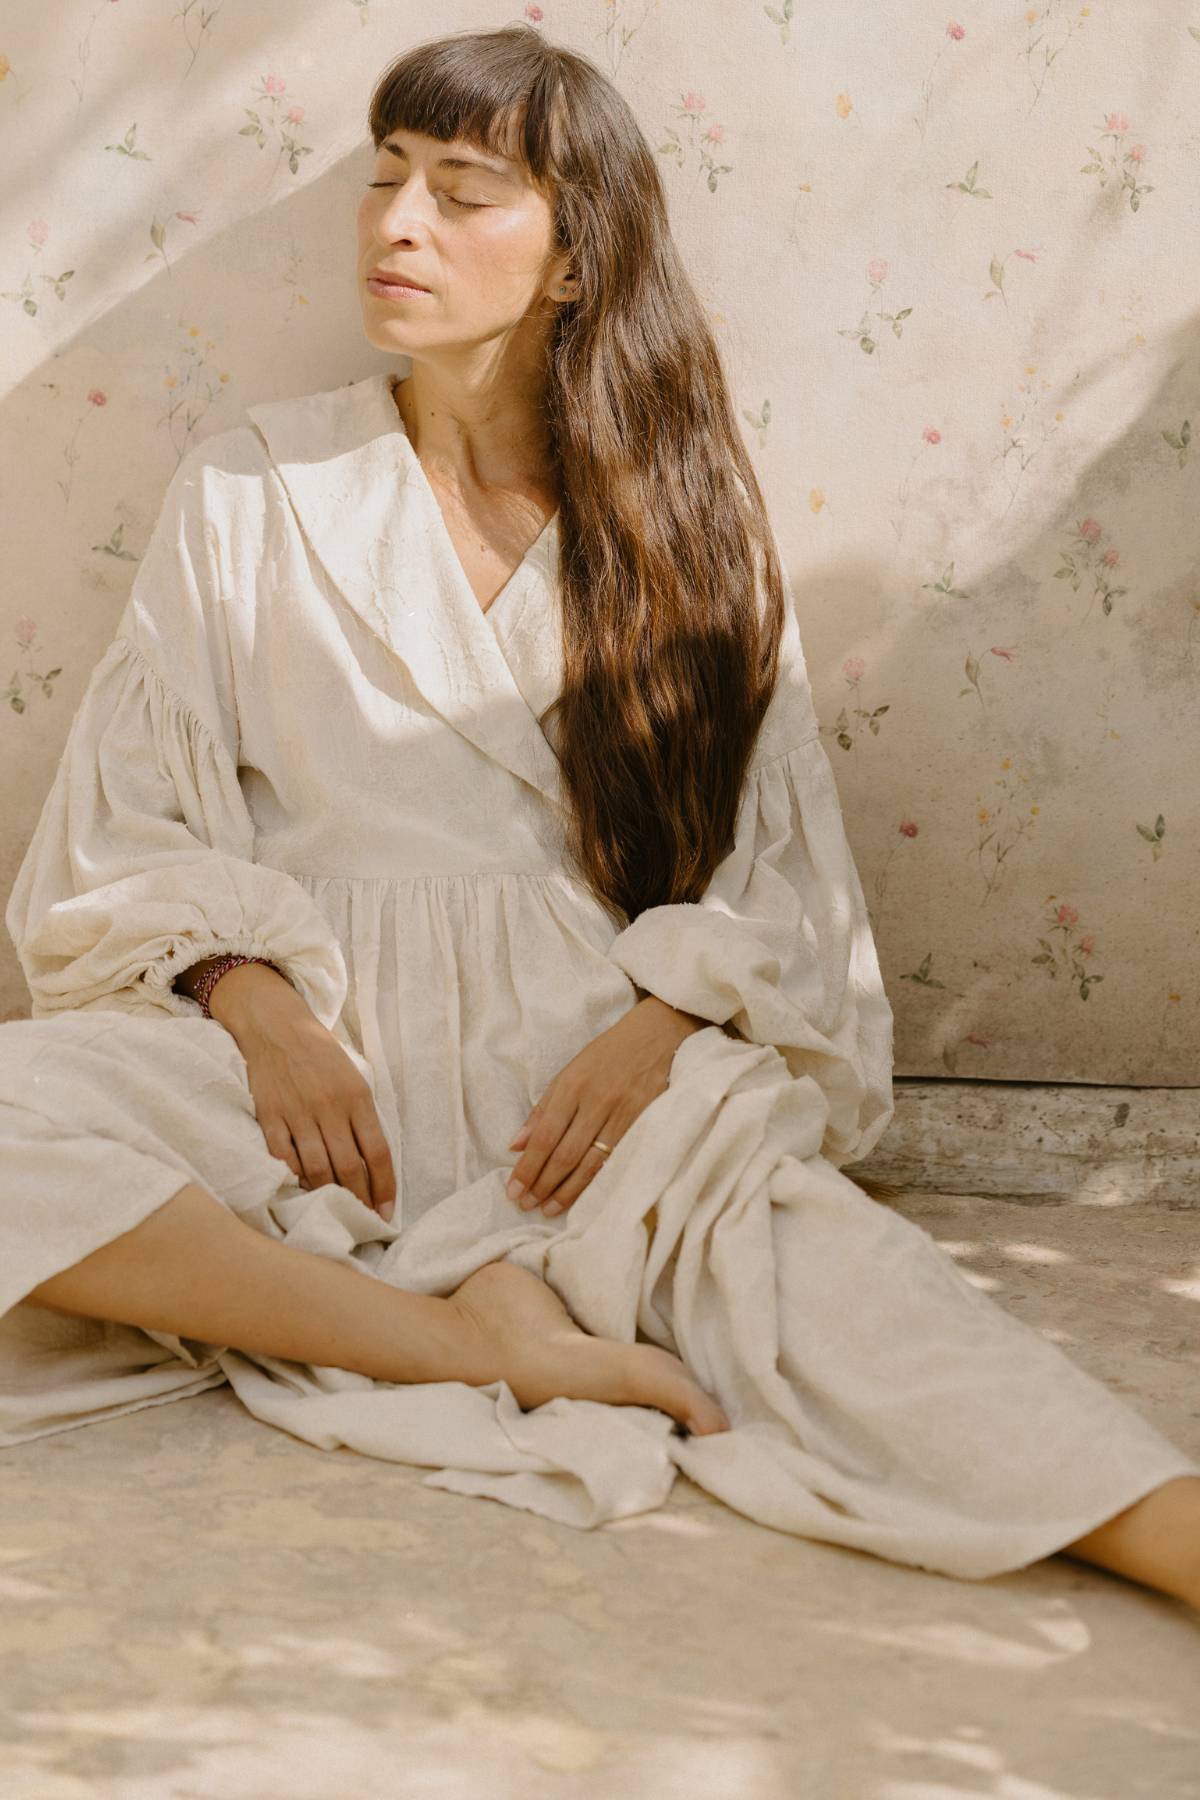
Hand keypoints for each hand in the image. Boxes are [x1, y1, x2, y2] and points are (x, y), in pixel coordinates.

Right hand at [211, 964, 396, 1219]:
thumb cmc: (321, 1054)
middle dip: (359, 1200)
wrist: (275, 1025)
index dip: (384, 1187)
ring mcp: (297, 1112)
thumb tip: (372, 1163)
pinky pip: (283, 1158)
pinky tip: (302, 1190)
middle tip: (362, 1221)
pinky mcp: (269, 1116)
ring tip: (335, 1212)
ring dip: (328, 1196)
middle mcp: (329, 1106)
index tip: (385, 1212)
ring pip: (317, 1169)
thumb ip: (362, 1116)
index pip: (378, 1152)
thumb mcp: (354, 1077)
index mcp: (357, 1096)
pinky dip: (294, 1178)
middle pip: (349, 1167)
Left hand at [505, 995, 705, 1218]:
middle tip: (527, 1205)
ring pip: (592, 1164)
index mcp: (573, 1086)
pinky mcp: (646, 1124)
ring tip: (549, 1209)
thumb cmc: (609, 1054)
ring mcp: (624, 1115)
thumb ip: (543, 1109)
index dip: (528, 1168)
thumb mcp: (570, 1072)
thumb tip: (516, 1145)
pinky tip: (585, 1198)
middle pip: (566, 1155)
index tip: (513, 1191)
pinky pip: (617, 1161)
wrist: (659, 1036)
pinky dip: (598, 1183)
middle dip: (543, 1184)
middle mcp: (597, 1102)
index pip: (545, 1137)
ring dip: (568, 1191)